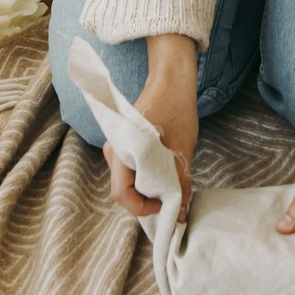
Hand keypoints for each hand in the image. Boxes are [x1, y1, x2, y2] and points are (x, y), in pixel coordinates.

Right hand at [104, 34, 197, 224]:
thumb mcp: (182, 150)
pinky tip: (163, 170)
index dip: (142, 207)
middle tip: (170, 197)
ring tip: (170, 182)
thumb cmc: (176, 110)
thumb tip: (180, 213)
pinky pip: (130, 167)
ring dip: (147, 186)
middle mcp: (112, 150)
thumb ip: (180, 184)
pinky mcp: (123, 142)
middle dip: (146, 199)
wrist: (171, 80)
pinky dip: (146, 175)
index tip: (164, 205)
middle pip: (123, 189)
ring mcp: (116, 146)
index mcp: (122, 150)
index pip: (121, 193)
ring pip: (127, 178)